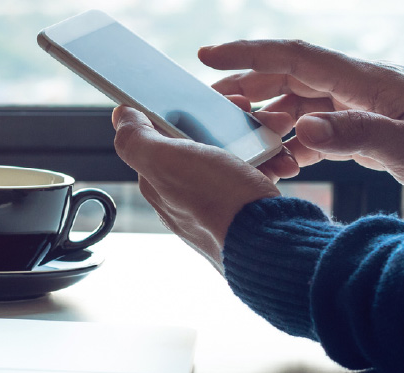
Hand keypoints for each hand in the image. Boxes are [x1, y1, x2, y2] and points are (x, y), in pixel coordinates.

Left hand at [111, 105, 285, 270]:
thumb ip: (136, 139)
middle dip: (230, 122)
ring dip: (257, 138)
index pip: (164, 133)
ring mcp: (216, 202)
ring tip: (276, 132)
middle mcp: (184, 193)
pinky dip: (272, 163)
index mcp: (159, 180)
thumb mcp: (167, 161)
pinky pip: (257, 176)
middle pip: (202, 140)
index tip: (212, 98)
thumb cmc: (218, 202)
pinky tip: (283, 162)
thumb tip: (121, 117)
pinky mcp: (244, 209)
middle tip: (252, 113)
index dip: (186, 109)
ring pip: (235, 154)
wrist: (269, 243)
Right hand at [202, 40, 403, 198]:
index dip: (247, 55)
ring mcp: (368, 105)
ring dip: (270, 116)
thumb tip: (300, 128)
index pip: (294, 57)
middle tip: (209, 106)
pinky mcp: (376, 127)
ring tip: (239, 136)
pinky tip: (284, 159)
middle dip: (247, 88)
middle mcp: (361, 86)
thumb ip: (353, 137)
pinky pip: (325, 126)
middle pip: (291, 77)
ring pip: (305, 102)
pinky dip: (300, 139)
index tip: (207, 56)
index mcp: (365, 80)